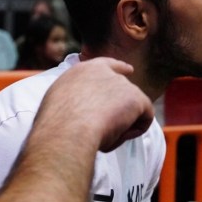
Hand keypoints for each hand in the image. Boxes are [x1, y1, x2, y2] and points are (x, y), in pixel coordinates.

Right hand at [38, 57, 153, 151]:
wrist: (67, 128)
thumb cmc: (57, 123)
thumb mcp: (58, 102)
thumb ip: (75, 98)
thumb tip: (82, 109)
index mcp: (83, 70)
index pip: (106, 65)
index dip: (118, 68)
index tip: (129, 70)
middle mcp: (105, 72)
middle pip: (122, 90)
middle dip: (121, 107)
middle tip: (110, 126)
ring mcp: (122, 84)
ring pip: (131, 109)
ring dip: (120, 125)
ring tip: (101, 136)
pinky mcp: (136, 98)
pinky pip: (144, 118)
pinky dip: (133, 131)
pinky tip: (116, 136)